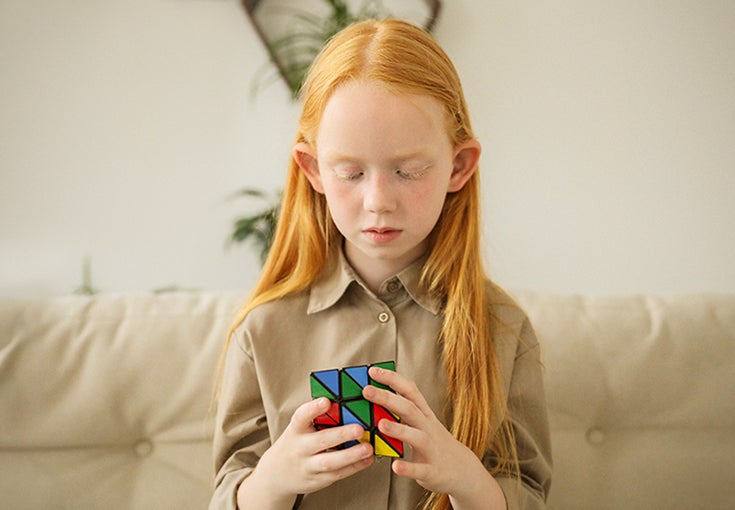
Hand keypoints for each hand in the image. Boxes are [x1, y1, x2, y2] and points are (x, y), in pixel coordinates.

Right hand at [238, 397, 374, 508]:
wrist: (276, 474)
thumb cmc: (295, 443)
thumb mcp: (299, 429)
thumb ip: (318, 419)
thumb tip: (347, 403)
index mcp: (296, 430)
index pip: (301, 417)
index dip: (313, 409)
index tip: (326, 401)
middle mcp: (300, 448)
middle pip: (320, 441)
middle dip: (341, 435)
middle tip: (359, 428)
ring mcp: (308, 466)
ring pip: (330, 462)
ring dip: (351, 455)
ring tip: (367, 448)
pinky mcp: (318, 480)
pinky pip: (338, 474)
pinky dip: (354, 467)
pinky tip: (367, 459)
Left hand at [363, 367, 505, 508]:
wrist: (464, 470)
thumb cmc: (435, 443)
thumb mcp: (423, 423)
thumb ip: (404, 411)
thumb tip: (377, 396)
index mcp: (424, 415)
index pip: (410, 391)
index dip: (392, 379)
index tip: (373, 370)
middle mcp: (428, 428)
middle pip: (409, 409)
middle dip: (388, 398)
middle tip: (367, 391)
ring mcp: (431, 449)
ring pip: (416, 436)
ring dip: (399, 430)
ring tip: (381, 424)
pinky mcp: (432, 470)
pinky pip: (420, 469)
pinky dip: (408, 468)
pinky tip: (396, 466)